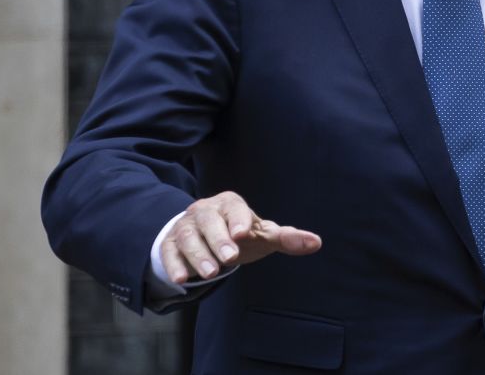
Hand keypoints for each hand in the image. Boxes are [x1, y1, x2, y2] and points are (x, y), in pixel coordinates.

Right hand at [161, 191, 321, 282]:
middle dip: (218, 238)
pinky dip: (173, 265)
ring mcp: (185, 226)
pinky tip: (180, 279)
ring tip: (211, 273)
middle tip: (230, 258)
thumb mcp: (263, 235)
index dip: (238, 218)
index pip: (234, 207)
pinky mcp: (169, 244)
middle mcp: (204, 211)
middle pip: (207, 220)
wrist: (205, 235)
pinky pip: (168, 251)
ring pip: (187, 236)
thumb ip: (287, 238)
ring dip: (198, 255)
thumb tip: (316, 242)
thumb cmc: (239, 233)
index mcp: (229, 203)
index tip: (244, 233)